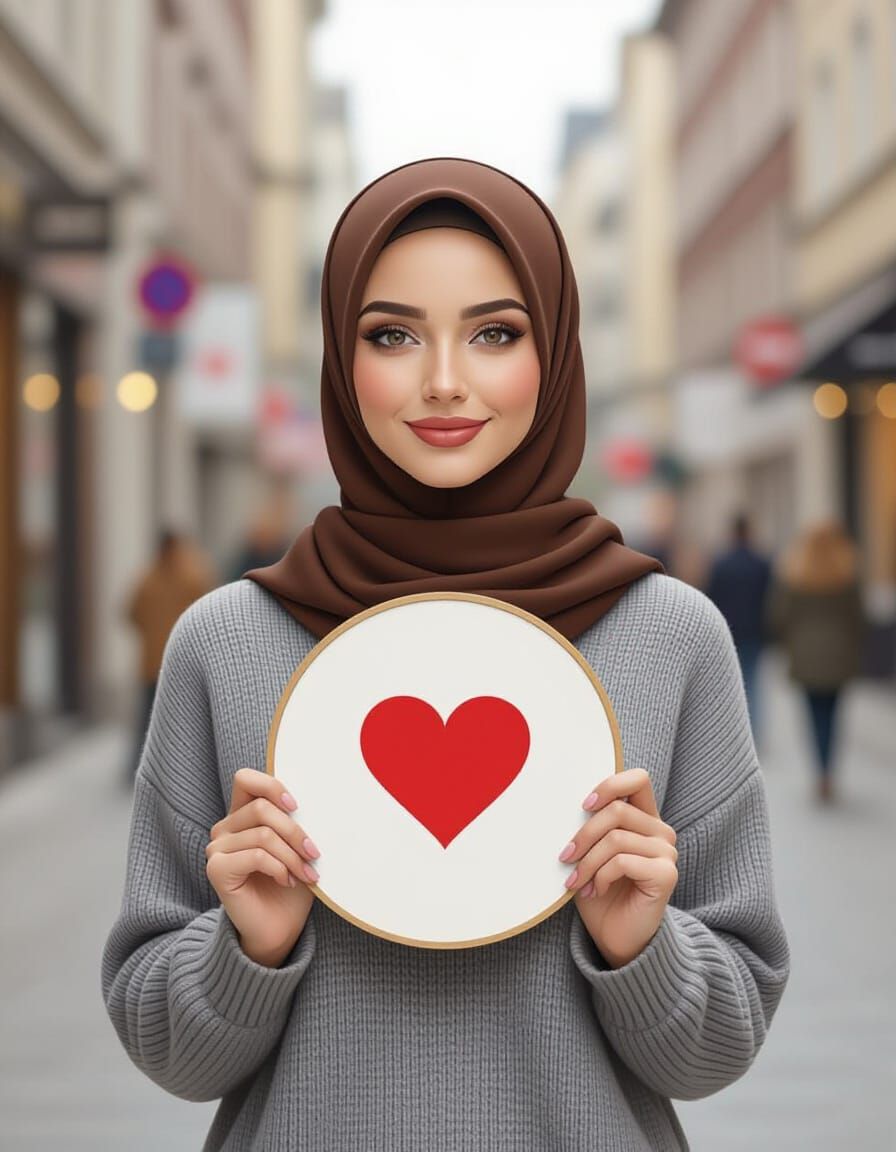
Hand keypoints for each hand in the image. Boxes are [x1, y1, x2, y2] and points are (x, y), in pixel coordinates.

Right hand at [206, 768, 319, 967]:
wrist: (278, 929)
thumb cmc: (291, 885)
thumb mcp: (297, 847)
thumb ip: (296, 821)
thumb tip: (316, 799)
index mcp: (242, 815)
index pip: (245, 778)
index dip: (272, 786)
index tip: (297, 807)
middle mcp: (225, 828)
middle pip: (262, 808)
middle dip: (295, 832)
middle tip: (314, 855)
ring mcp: (217, 849)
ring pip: (262, 834)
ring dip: (292, 856)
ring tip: (307, 874)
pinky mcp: (217, 870)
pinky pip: (255, 856)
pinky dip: (279, 867)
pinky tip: (287, 881)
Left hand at [559, 769, 677, 968]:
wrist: (617, 939)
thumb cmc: (600, 893)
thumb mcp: (590, 854)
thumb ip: (590, 826)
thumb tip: (561, 804)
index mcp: (645, 820)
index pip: (638, 779)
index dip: (610, 785)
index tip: (583, 806)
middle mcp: (661, 832)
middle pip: (617, 809)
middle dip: (583, 835)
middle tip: (565, 858)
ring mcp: (667, 853)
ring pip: (616, 838)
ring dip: (588, 862)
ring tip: (577, 881)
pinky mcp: (666, 874)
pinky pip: (622, 861)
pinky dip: (601, 876)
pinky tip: (597, 890)